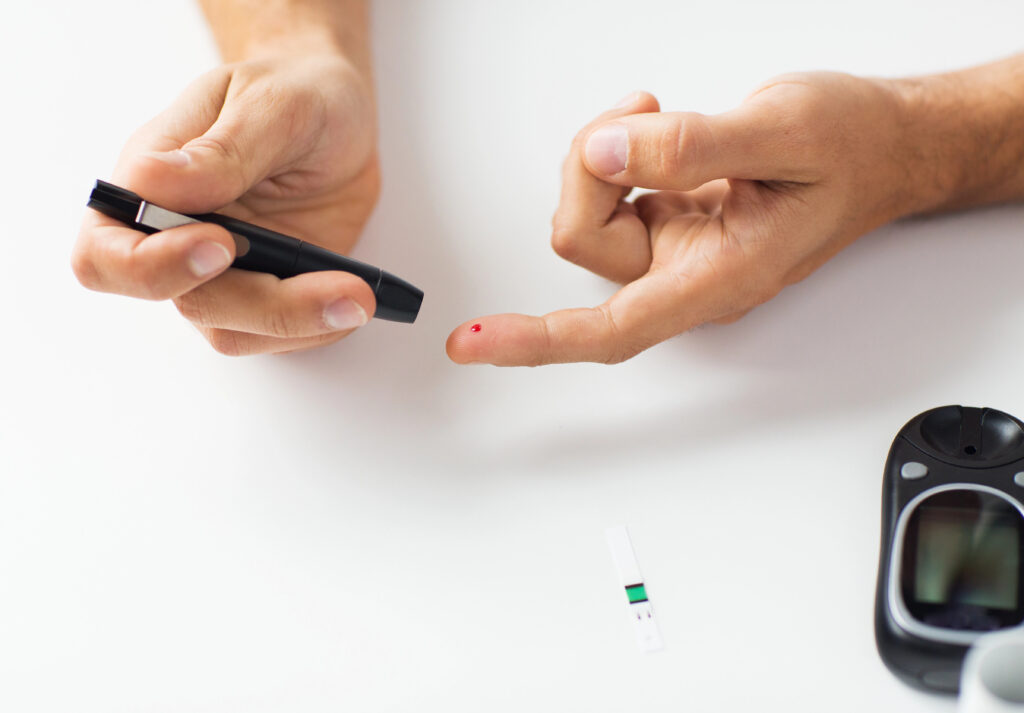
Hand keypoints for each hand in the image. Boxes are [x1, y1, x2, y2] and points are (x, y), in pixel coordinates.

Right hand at [72, 52, 379, 354]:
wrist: (337, 112)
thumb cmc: (293, 91)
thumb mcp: (270, 103)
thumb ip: (220, 151)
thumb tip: (153, 184)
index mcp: (151, 183)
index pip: (107, 254)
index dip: (153, 267)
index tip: (222, 243)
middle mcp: (177, 238)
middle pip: (188, 304)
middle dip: (266, 306)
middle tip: (343, 289)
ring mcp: (224, 273)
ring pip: (235, 330)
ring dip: (301, 322)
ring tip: (360, 295)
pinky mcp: (268, 291)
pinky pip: (279, 336)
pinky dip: (320, 328)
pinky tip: (355, 298)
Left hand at [446, 74, 912, 365]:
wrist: (885, 147)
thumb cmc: (852, 147)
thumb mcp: (783, 131)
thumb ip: (693, 147)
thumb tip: (611, 153)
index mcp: (718, 279)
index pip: (611, 330)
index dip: (535, 341)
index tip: (472, 345)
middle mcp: (687, 277)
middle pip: (582, 241)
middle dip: (591, 167)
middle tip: (645, 114)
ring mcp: (674, 252)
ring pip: (588, 215)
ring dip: (601, 155)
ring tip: (658, 116)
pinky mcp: (666, 222)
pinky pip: (605, 194)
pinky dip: (615, 155)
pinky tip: (655, 131)